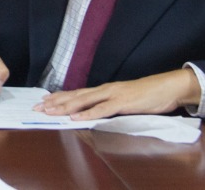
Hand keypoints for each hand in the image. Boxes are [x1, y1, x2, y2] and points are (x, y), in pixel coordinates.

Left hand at [36, 69, 201, 120]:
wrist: (168, 87)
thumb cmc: (148, 95)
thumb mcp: (125, 101)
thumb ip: (110, 105)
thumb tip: (96, 113)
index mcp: (105, 90)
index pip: (77, 93)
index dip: (59, 97)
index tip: (43, 102)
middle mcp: (105, 90)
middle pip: (75, 96)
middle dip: (55, 102)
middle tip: (37, 107)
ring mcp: (113, 95)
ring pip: (84, 101)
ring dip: (65, 107)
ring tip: (50, 111)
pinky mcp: (123, 102)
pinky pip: (102, 110)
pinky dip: (88, 113)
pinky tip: (76, 118)